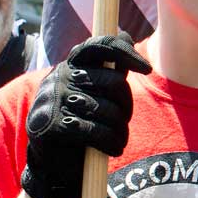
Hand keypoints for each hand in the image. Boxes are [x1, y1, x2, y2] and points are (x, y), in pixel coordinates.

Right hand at [21, 33, 150, 197]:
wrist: (51, 163)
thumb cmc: (79, 122)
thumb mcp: (92, 91)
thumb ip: (108, 68)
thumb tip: (125, 34)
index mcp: (70, 66)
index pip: (99, 46)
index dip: (126, 53)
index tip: (146, 68)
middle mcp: (59, 78)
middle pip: (114, 83)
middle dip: (126, 106)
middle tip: (122, 121)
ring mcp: (52, 101)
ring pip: (108, 110)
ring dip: (120, 130)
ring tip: (117, 139)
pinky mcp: (50, 127)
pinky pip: (95, 131)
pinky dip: (110, 142)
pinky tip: (111, 148)